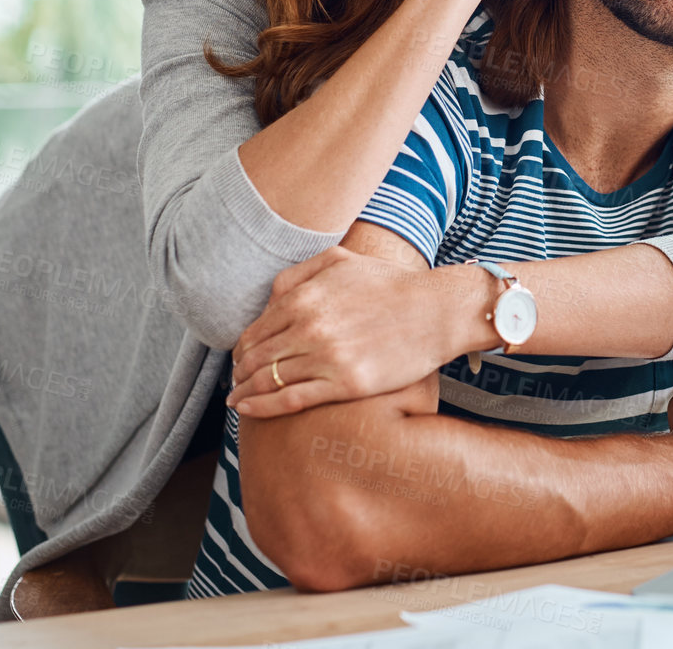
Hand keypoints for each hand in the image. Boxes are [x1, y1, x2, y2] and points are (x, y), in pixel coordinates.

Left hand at [228, 247, 477, 416]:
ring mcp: (326, 358)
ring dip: (245, 392)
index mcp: (303, 298)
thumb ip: (298, 274)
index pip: (254, 331)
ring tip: (238, 400)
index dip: (241, 349)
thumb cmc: (390, 283)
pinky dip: (262, 408)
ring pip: (268, 381)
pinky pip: (291, 400)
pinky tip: (247, 411)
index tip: (239, 359)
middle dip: (239, 372)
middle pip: (255, 358)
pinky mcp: (345, 384)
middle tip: (236, 382)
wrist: (436, 309)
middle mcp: (308, 327)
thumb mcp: (340, 260)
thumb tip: (268, 299)